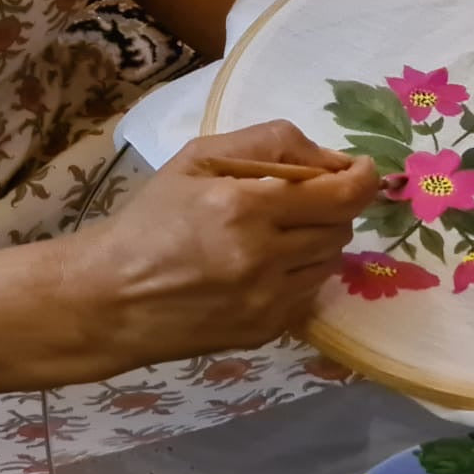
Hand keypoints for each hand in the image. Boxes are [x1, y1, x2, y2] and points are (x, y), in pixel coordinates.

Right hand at [63, 120, 377, 373]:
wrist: (110, 298)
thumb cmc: (151, 218)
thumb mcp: (199, 159)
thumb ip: (272, 144)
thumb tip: (334, 159)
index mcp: (243, 207)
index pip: (340, 196)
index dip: (363, 180)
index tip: (363, 170)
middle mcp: (262, 257)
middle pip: (341, 227)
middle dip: (332, 207)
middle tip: (302, 199)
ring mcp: (267, 300)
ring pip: (330, 262)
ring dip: (318, 241)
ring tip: (278, 233)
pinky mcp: (267, 330)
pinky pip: (310, 293)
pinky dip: (300, 274)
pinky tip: (265, 266)